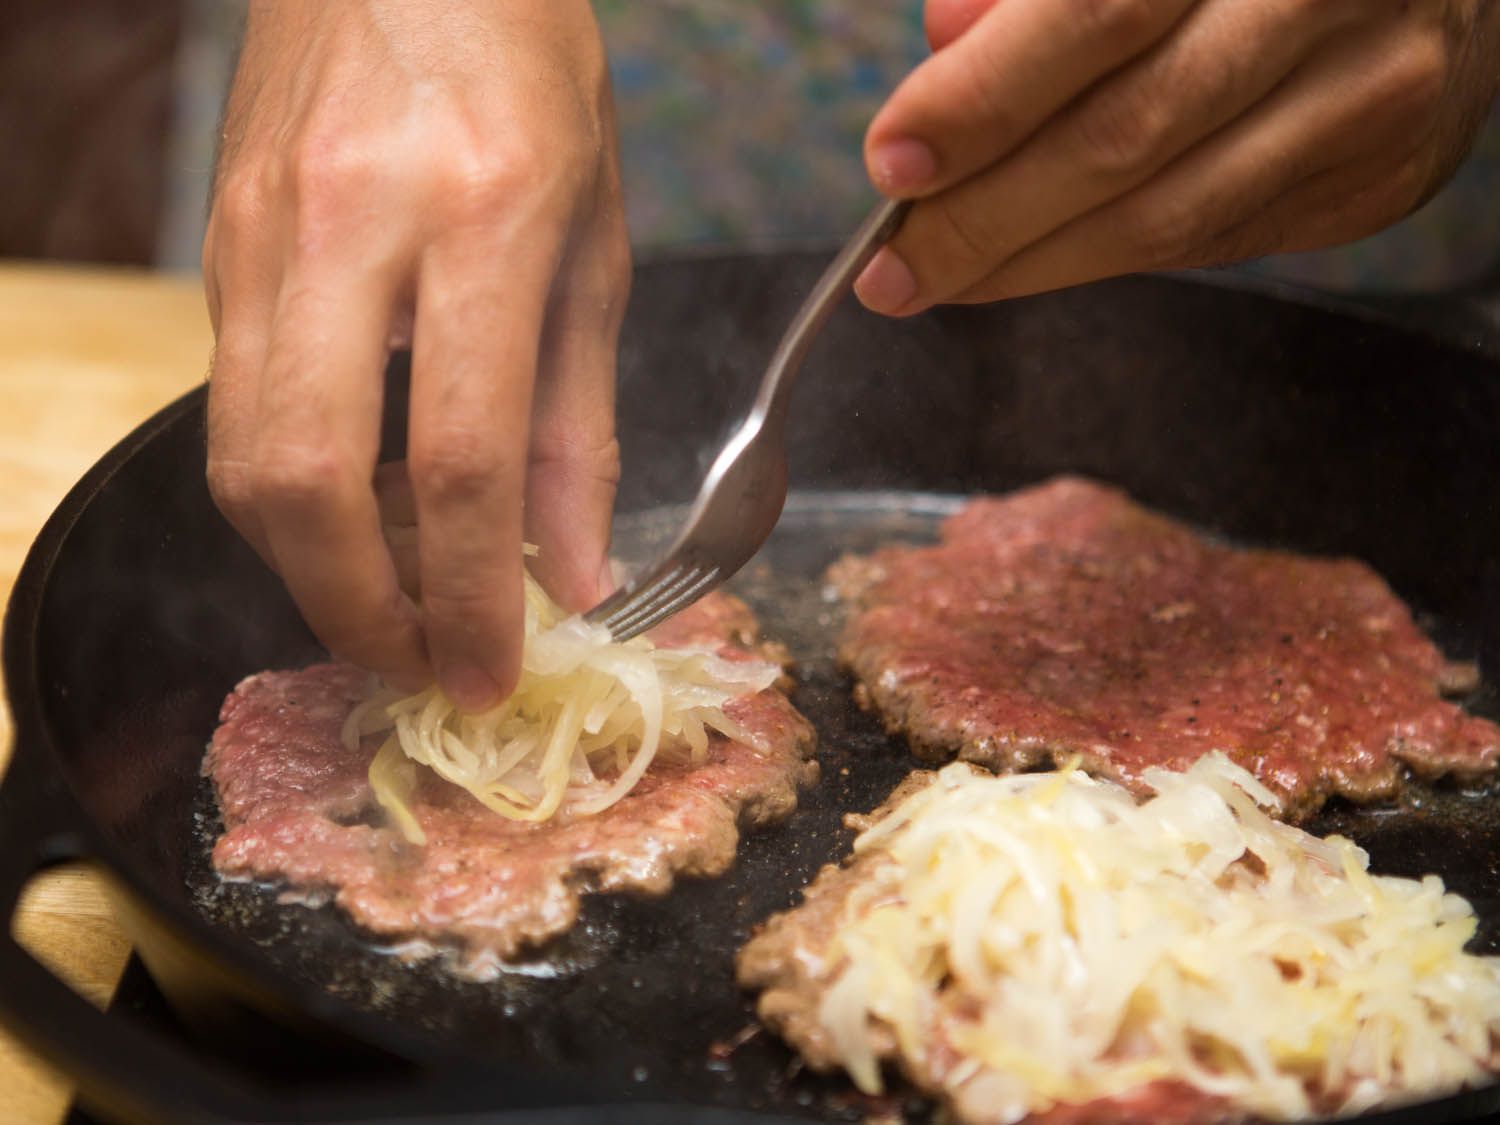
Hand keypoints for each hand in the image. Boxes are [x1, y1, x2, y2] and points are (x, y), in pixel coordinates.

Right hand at [203, 0, 628, 709]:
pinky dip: (291, 493)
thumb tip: (570, 568)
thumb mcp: (597, 236)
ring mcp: (263, 234)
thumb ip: (581, 416)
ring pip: (246, 459)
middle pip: (311, 482)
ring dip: (312, 569)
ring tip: (393, 603)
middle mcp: (353, 224)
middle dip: (361, 611)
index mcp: (484, 215)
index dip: (472, 597)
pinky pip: (238, 407)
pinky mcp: (219, 246)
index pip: (461, 458)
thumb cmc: (528, 69)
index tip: (494, 673)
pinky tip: (357, 506)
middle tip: (422, 662)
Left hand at [855, 0, 1499, 313]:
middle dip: (985, 216)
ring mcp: (1369, 97)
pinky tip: (1030, 261)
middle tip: (892, 268)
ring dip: (1030, 263)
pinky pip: (1210, 243)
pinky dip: (1102, 260)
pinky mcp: (1377, 182)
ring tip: (937, 280)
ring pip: (1170, 215)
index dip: (986, 96)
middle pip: (1127, 135)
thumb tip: (944, 46)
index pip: (1100, 10)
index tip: (892, 160)